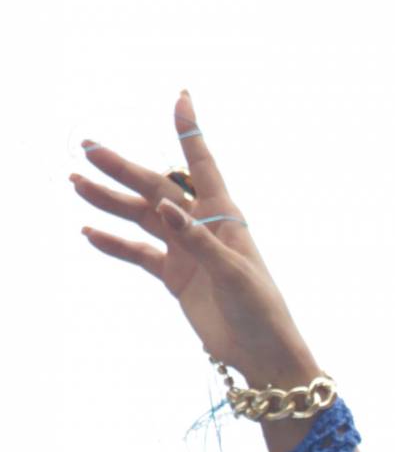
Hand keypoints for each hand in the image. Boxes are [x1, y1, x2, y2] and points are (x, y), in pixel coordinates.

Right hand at [72, 93, 316, 387]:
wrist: (261, 353)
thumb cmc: (260, 310)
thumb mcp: (233, 274)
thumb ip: (200, 241)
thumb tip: (167, 208)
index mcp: (225, 216)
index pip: (204, 165)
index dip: (190, 133)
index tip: (181, 98)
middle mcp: (202, 227)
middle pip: (157, 189)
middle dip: (123, 167)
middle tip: (87, 148)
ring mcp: (186, 251)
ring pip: (141, 217)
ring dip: (110, 201)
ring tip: (76, 183)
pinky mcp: (174, 277)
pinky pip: (138, 253)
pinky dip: (115, 243)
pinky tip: (90, 231)